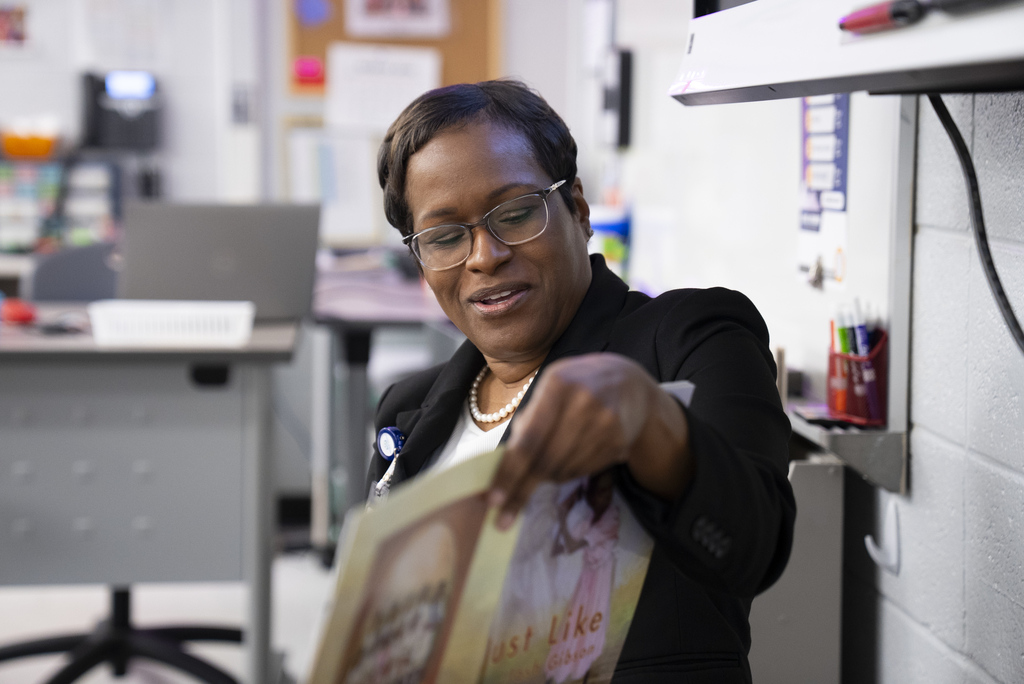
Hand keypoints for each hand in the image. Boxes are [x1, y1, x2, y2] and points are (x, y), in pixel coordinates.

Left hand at [489, 353, 691, 528]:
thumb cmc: (577, 386)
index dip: (509, 473)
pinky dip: (568, 473)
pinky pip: (582, 472)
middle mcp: (584, 403)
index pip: (528, 440)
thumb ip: (529, 420)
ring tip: (546, 466)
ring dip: (547, 477)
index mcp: (558, 384)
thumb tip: (506, 464)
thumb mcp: (550, 387)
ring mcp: (606, 424)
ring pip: (563, 471)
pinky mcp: (619, 441)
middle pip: (545, 462)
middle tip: (503, 519)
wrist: (630, 382)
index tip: (493, 500)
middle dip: (520, 491)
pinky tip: (570, 456)